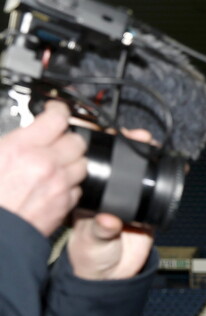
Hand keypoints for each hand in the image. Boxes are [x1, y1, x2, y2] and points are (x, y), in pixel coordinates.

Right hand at [0, 101, 86, 236]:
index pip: (56, 118)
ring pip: (83, 164)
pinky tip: (57, 184)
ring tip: (59, 162)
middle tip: (58, 139)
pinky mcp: (66, 205)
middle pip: (77, 141)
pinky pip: (78, 187)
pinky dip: (71, 183)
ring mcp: (60, 185)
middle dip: (69, 138)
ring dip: (73, 160)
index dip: (59, 110)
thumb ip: (12, 142)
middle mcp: (46, 164)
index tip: (57, 110)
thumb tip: (19, 136)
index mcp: (23, 147)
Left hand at [65, 127, 156, 279]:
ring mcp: (128, 200)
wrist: (114, 275)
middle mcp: (108, 194)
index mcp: (89, 196)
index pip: (93, 164)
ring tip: (155, 145)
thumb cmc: (92, 256)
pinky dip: (168, 179)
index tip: (109, 134)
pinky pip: (158, 192)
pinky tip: (175, 167)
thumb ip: (100, 231)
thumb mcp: (92, 242)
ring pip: (138, 173)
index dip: (100, 147)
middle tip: (138, 136)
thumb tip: (109, 220)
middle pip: (118, 162)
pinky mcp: (148, 210)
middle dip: (128, 145)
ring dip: (147, 157)